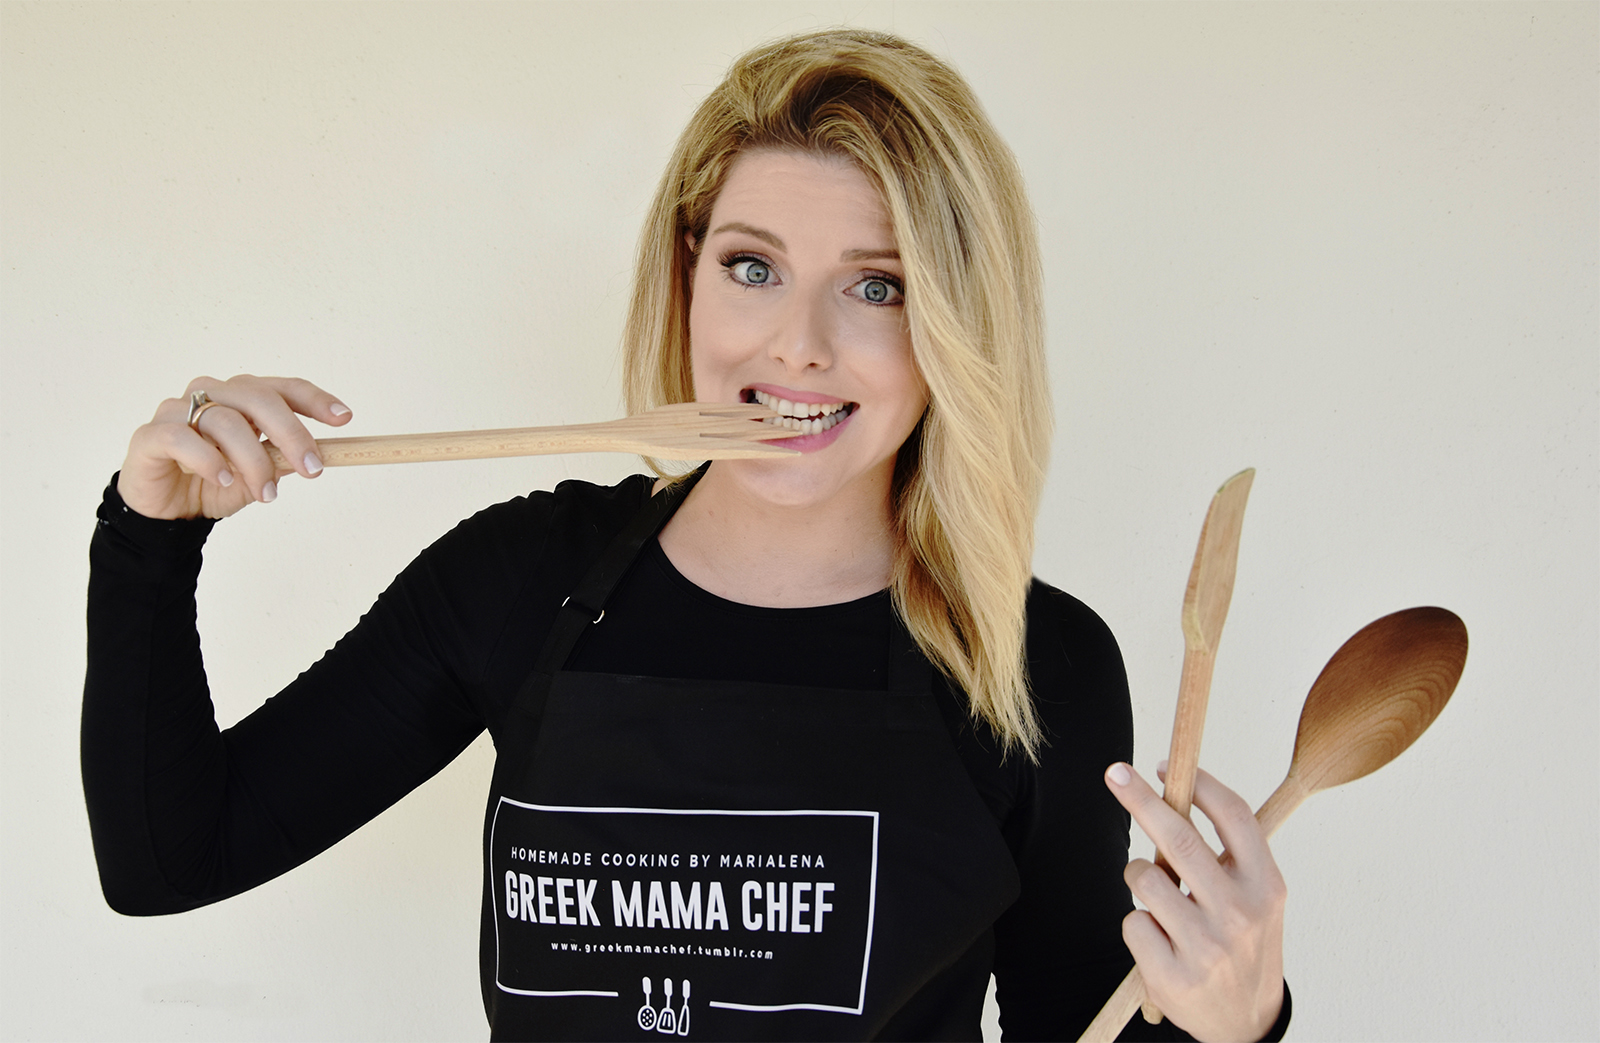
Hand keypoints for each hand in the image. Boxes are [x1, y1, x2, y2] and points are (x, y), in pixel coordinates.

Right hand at [117, 375, 351, 519]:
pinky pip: (181, 437)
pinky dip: (208, 459)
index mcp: (241, 398)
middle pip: (257, 397)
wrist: (168, 512)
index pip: (281, 388)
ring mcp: (178, 411)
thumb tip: (321, 455)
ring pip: (224, 421)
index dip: (314, 399)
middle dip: (292, 433)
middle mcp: (210, 394)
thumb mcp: (261, 475)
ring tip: (266, 493)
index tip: (344, 417)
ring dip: (253, 460)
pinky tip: (223, 479)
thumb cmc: (216, 482)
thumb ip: (285, 461)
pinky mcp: (151, 435)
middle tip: (313, 468)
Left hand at [1104, 761, 1285, 1041]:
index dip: (1198, 783)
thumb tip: (1177, 793)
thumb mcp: (1256, 898)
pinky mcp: (1174, 976)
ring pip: (1145, 878)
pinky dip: (1139, 926)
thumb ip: (1227, 854)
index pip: (1234, 816)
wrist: (1247, 1023)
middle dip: (1141, 798)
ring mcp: (1207, 947)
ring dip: (1140, 877)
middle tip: (1115, 773)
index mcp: (1265, 885)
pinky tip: (1162, 944)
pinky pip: (1132, 923)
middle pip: (1179, 836)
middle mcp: (1240, 913)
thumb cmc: (1244, 945)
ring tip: (1161, 901)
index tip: (1164, 766)